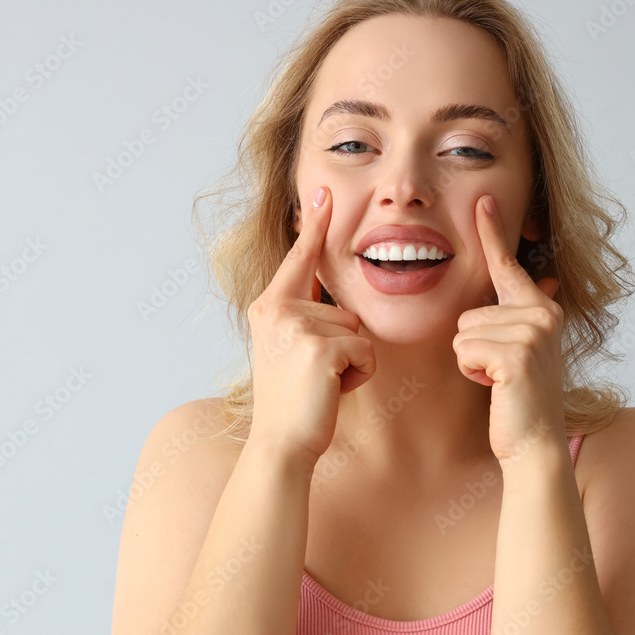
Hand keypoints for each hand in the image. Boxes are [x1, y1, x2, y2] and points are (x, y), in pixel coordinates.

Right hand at [247, 186, 375, 464]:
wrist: (281, 443)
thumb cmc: (291, 401)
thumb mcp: (287, 349)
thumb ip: (301, 316)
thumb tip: (330, 298)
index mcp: (269, 307)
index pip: (299, 259)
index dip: (314, 226)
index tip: (324, 191)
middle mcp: (279, 310)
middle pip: (344, 308)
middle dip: (344, 344)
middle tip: (314, 375)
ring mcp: (299, 327)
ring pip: (359, 331)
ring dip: (352, 361)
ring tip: (321, 383)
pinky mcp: (322, 348)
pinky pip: (366, 351)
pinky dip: (358, 375)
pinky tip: (332, 390)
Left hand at [452, 194, 564, 461]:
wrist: (534, 442)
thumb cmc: (518, 398)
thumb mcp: (522, 349)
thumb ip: (523, 314)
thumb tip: (547, 279)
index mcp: (541, 308)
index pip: (508, 266)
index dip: (493, 232)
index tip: (484, 199)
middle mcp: (542, 313)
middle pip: (468, 311)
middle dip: (471, 345)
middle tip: (500, 373)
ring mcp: (532, 332)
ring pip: (462, 331)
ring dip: (470, 360)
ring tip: (498, 380)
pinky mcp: (516, 354)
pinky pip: (463, 349)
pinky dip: (471, 372)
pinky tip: (495, 387)